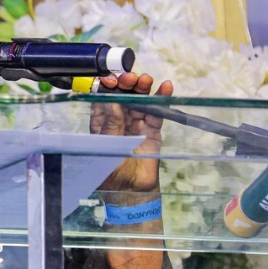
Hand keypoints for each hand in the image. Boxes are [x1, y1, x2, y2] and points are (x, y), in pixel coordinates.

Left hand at [91, 73, 172, 198]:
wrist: (131, 191)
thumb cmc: (112, 172)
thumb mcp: (107, 148)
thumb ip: (111, 127)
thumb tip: (113, 103)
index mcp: (101, 123)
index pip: (102, 100)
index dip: (105, 87)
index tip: (109, 78)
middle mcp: (118, 120)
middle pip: (121, 96)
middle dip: (125, 84)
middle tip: (128, 78)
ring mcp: (135, 123)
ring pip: (139, 100)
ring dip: (142, 87)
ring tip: (145, 79)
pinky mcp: (152, 129)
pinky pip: (156, 111)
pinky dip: (161, 98)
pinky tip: (165, 87)